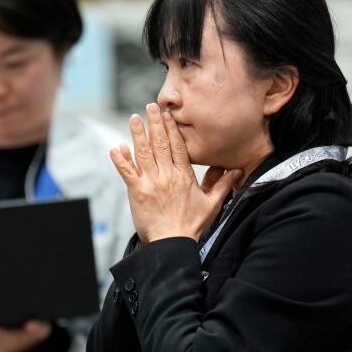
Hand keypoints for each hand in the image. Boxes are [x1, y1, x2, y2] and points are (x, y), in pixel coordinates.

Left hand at [110, 103, 241, 242]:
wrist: (173, 244)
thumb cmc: (192, 226)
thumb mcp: (212, 204)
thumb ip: (222, 184)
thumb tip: (236, 170)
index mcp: (184, 175)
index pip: (178, 146)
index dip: (171, 128)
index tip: (167, 114)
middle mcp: (167, 175)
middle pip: (160, 144)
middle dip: (154, 123)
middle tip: (150, 107)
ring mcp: (151, 182)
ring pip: (143, 153)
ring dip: (137, 134)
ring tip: (134, 118)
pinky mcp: (137, 192)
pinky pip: (127, 172)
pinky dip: (120, 160)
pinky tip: (115, 148)